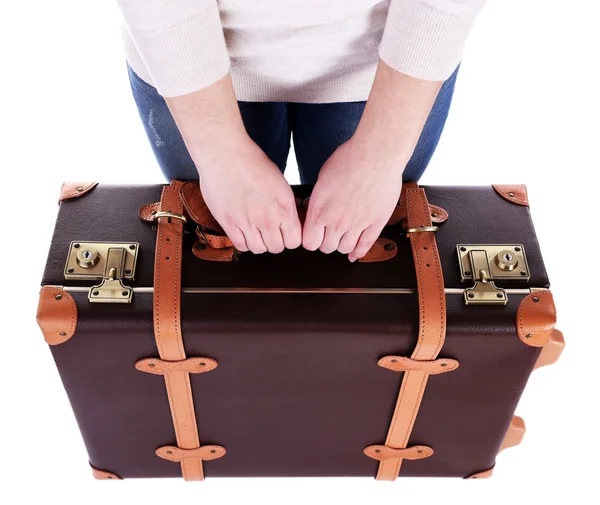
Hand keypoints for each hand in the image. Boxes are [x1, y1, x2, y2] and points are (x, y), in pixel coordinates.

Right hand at [196, 134, 301, 253]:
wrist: (226, 155)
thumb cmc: (253, 163)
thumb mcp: (281, 184)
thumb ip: (287, 206)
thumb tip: (291, 221)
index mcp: (284, 208)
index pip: (294, 242)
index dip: (290, 238)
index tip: (285, 233)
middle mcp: (267, 219)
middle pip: (276, 248)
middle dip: (275, 242)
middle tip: (269, 232)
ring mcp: (247, 223)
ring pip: (258, 249)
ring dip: (259, 243)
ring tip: (256, 232)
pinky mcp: (228, 223)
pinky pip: (240, 245)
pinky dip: (244, 242)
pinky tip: (244, 232)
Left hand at [302, 137, 404, 260]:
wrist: (375, 155)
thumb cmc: (348, 160)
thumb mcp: (322, 179)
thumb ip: (317, 199)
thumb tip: (313, 207)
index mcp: (320, 211)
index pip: (309, 242)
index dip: (310, 239)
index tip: (313, 235)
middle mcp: (337, 222)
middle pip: (327, 248)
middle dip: (326, 242)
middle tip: (328, 234)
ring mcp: (358, 225)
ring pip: (345, 249)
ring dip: (342, 245)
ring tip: (343, 237)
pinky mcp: (376, 223)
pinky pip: (366, 246)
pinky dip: (359, 253)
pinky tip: (355, 254)